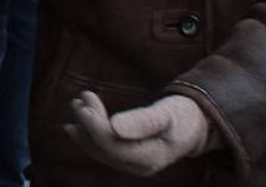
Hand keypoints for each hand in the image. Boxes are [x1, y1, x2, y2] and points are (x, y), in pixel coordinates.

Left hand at [65, 91, 215, 176]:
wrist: (192, 126)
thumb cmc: (180, 116)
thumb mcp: (165, 115)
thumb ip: (142, 121)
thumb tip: (114, 126)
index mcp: (150, 157)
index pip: (112, 145)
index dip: (94, 127)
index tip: (82, 105)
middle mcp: (140, 166)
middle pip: (103, 148)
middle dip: (87, 123)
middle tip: (80, 98)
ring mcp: (133, 164)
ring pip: (100, 150)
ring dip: (85, 128)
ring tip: (76, 103)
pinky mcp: (128, 158)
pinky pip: (103, 151)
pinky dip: (87, 137)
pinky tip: (73, 127)